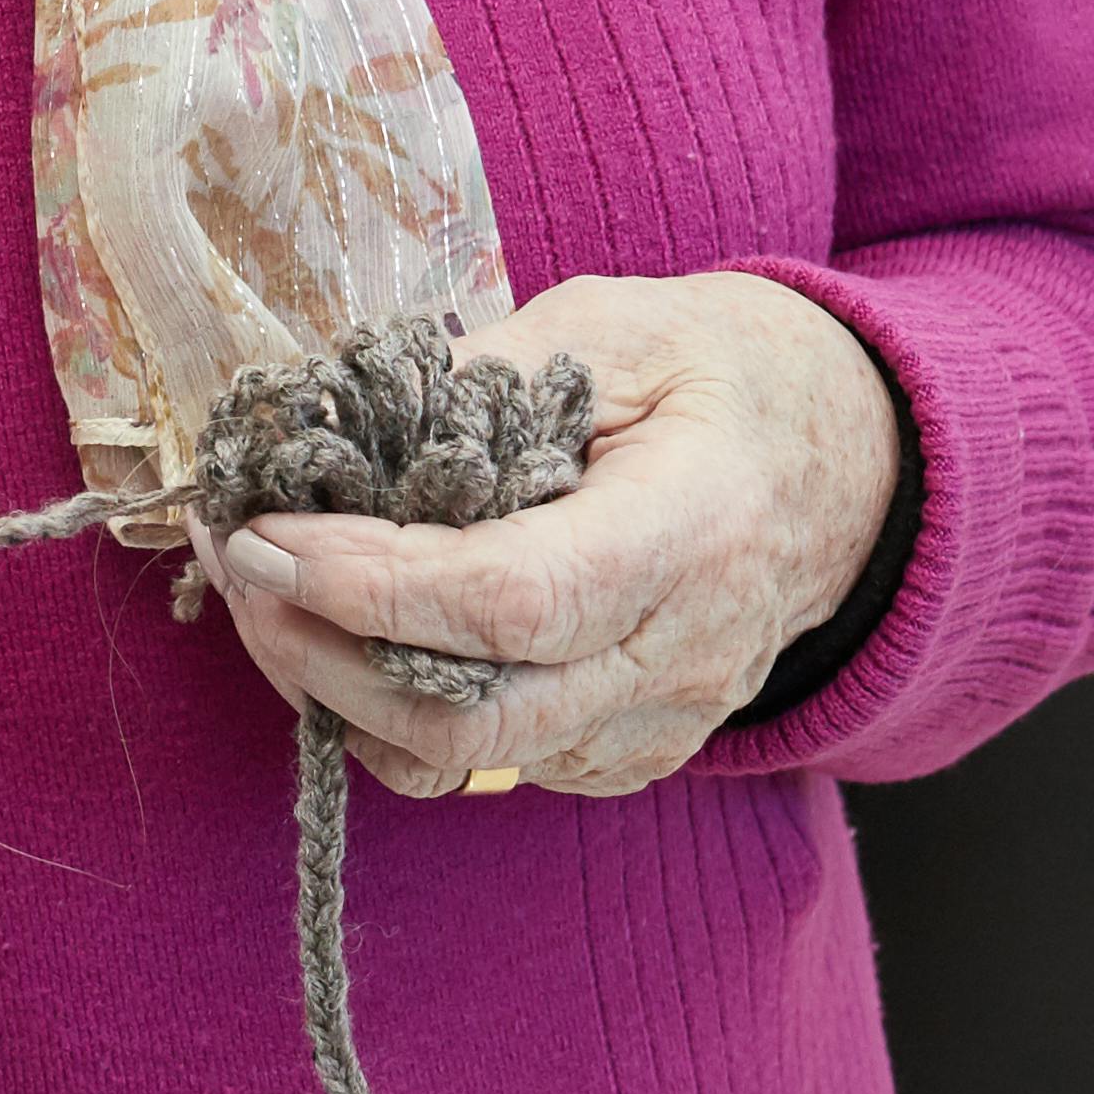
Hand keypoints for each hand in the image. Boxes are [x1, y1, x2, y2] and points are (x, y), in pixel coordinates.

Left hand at [207, 273, 900, 801]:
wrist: (851, 462)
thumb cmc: (720, 374)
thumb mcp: (614, 326)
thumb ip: (483, 375)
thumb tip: (338, 419)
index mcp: (692, 531)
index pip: (509, 602)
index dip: (369, 582)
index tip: (267, 533)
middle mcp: (684, 656)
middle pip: (475, 718)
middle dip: (325, 654)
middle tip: (242, 567)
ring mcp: (663, 723)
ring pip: (472, 761)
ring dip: (342, 690)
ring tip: (270, 597)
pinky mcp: (632, 752)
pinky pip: (496, 767)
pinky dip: (398, 715)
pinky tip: (347, 633)